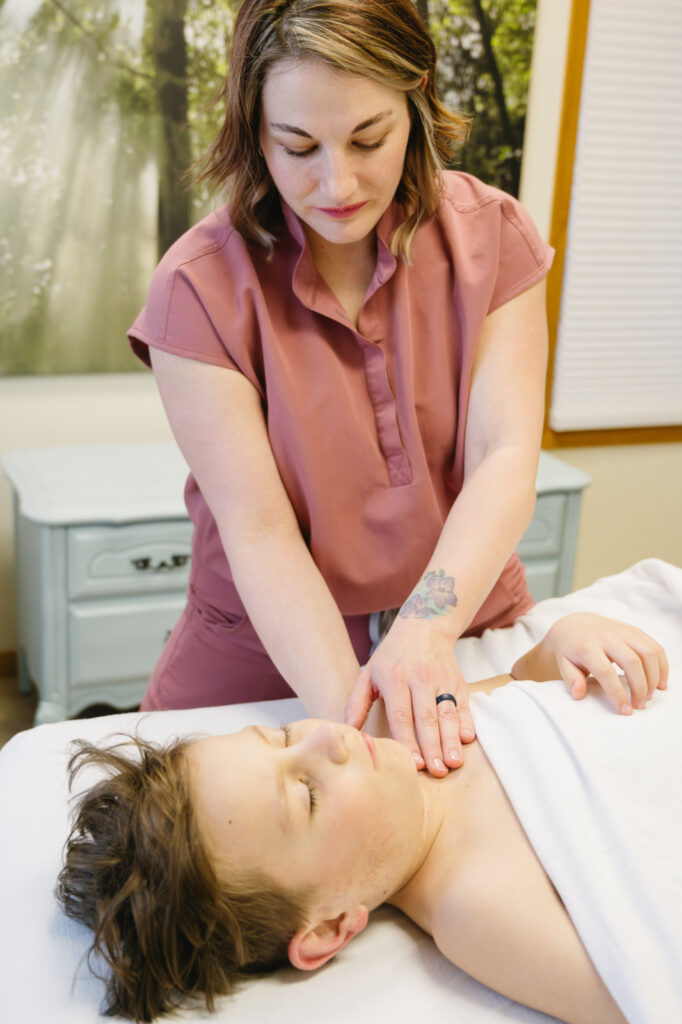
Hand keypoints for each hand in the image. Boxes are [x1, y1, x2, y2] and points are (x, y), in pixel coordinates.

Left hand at [343, 617, 475, 776]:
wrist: (424, 626)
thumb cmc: (392, 656)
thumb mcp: (369, 674)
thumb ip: (356, 704)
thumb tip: (347, 732)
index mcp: (395, 679)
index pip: (401, 715)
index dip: (408, 741)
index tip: (413, 764)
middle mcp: (420, 678)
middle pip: (426, 718)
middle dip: (432, 747)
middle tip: (436, 771)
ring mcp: (441, 679)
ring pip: (447, 713)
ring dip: (451, 740)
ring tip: (453, 762)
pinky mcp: (458, 680)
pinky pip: (463, 704)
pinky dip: (466, 721)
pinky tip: (466, 739)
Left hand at [513, 613, 668, 713]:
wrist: (575, 626)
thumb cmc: (570, 651)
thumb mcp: (563, 664)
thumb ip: (571, 679)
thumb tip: (579, 694)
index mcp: (587, 646)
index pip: (605, 671)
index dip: (617, 693)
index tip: (625, 710)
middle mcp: (607, 636)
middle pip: (632, 661)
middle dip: (640, 687)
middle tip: (640, 705)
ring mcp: (623, 631)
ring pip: (648, 652)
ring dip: (654, 677)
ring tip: (649, 696)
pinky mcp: (634, 631)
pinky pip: (655, 646)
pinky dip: (662, 666)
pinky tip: (660, 683)